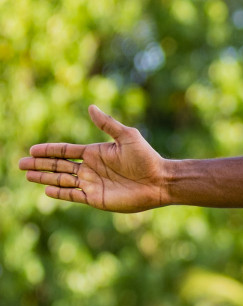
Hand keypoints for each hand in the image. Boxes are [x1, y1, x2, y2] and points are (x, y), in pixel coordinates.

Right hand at [16, 106, 169, 211]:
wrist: (159, 181)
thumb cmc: (146, 158)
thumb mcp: (127, 136)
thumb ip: (107, 124)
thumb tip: (90, 107)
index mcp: (94, 152)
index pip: (64, 151)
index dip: (48, 150)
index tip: (32, 149)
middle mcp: (90, 168)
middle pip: (58, 165)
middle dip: (39, 164)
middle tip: (20, 164)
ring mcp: (92, 183)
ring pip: (62, 180)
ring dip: (44, 178)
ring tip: (27, 175)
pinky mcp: (96, 198)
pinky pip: (73, 195)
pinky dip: (59, 193)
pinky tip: (46, 191)